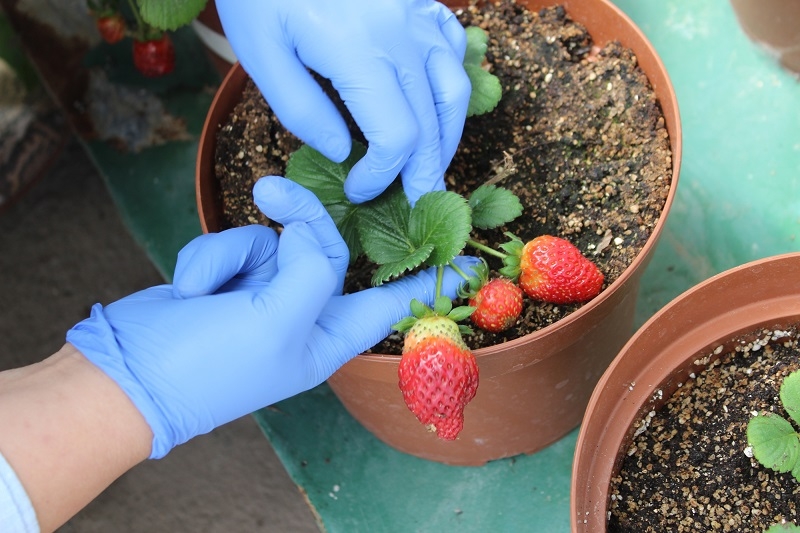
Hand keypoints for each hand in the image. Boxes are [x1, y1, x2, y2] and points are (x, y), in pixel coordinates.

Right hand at [67, 177, 477, 457]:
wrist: (124, 374)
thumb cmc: (208, 366)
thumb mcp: (277, 322)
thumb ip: (312, 270)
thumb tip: (311, 231)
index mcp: (329, 336)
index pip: (395, 301)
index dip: (432, 278)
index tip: (470, 258)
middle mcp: (305, 313)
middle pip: (330, 248)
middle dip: (305, 223)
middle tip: (276, 193)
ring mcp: (266, 293)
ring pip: (278, 237)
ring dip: (237, 252)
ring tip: (207, 290)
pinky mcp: (231, 276)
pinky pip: (238, 242)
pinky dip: (211, 258)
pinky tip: (192, 289)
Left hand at [216, 0, 470, 205]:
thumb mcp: (260, 52)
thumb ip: (300, 108)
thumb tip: (342, 151)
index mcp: (358, 51)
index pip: (396, 136)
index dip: (383, 175)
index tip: (359, 190)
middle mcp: (400, 34)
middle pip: (433, 121)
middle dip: (426, 171)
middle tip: (418, 203)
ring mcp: (414, 13)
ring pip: (453, 87)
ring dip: (448, 134)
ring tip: (432, 163)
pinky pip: (451, 43)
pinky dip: (451, 78)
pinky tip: (435, 98)